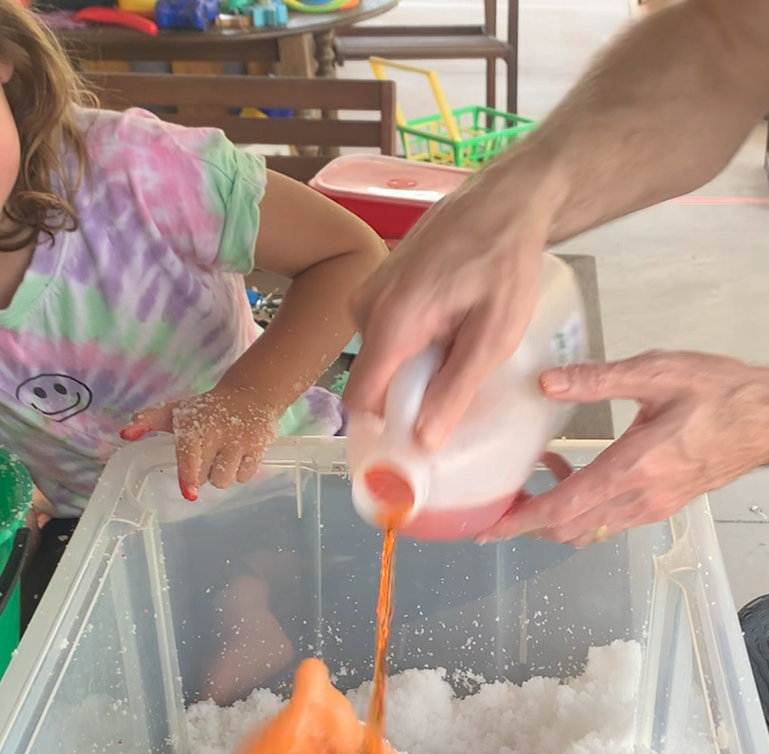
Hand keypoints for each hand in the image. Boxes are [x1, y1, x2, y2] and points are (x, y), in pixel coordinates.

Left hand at [120, 386, 279, 500]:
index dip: (188, 475)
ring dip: (221, 475)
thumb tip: (125, 433)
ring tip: (222, 456)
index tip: (190, 494)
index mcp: (195, 425)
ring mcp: (241, 440)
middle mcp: (219, 432)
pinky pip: (245, 476)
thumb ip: (148, 421)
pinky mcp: (260, 446)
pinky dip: (240, 472)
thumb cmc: (207, 409)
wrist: (251, 394)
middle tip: (206, 455)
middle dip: (202, 473)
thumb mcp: (175, 411)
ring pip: (225, 479)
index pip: (190, 455)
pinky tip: (239, 455)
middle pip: (206, 476)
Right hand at [344, 164, 555, 450]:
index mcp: (392, 324)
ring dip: (411, 363)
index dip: (382, 427)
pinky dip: (409, 339)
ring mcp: (367, 292)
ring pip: (378, 356)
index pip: (360, 400)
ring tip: (456, 342)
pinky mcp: (375, 284)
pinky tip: (445, 322)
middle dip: (406, 392)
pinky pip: (382, 332)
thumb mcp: (493, 336)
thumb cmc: (506, 262)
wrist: (505, 198)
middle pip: (371, 379)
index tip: (412, 441)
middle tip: (453, 383)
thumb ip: (455, 390)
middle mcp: (366, 308)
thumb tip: (423, 441)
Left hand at [477, 351, 768, 545]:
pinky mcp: (659, 506)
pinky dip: (580, 508)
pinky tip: (573, 474)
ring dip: (553, 516)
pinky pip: (608, 521)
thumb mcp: (658, 373)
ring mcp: (651, 507)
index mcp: (633, 468)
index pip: (564, 508)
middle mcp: (639, 497)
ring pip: (587, 531)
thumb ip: (598, 379)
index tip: (489, 528)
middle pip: (568, 529)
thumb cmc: (722, 394)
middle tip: (499, 503)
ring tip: (533, 483)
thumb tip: (547, 383)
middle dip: (528, 523)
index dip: (521, 522)